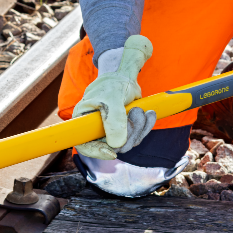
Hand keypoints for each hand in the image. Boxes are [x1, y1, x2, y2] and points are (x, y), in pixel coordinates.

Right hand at [73, 35, 155, 159]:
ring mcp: (111, 133)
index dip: (96, 152)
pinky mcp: (125, 132)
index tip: (111, 152)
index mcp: (83, 123)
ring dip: (139, 127)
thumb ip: (114, 120)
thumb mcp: (111, 99)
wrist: (124, 79)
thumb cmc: (111, 85)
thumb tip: (117, 145)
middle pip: (112, 147)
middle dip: (128, 133)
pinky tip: (149, 114)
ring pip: (127, 144)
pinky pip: (137, 138)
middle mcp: (96, 131)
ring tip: (139, 109)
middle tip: (135, 112)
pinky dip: (145, 126)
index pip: (84, 146)